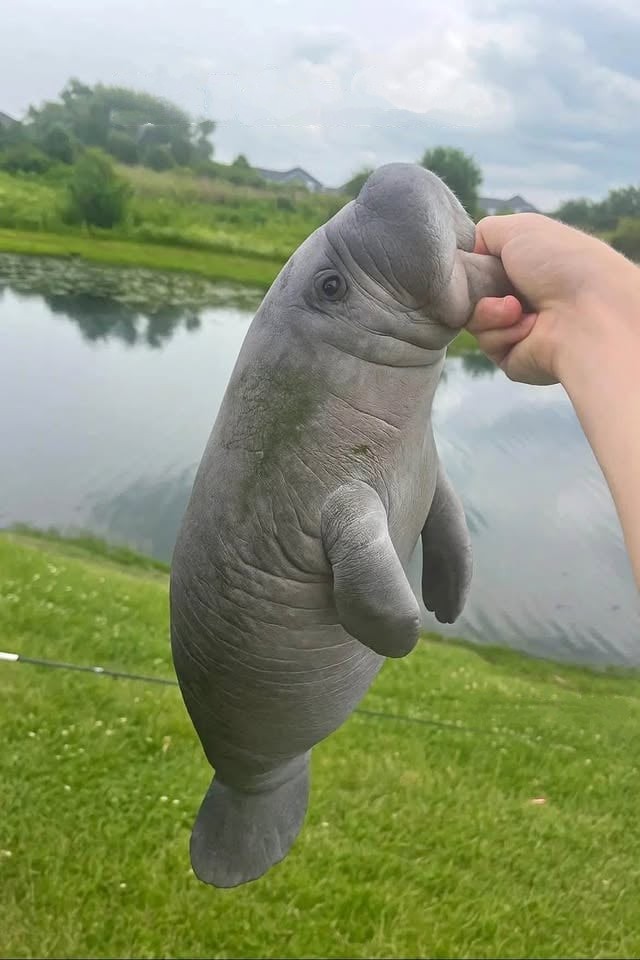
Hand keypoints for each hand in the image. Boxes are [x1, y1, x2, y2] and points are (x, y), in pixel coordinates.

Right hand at [467, 213, 638, 385]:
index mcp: (527, 268)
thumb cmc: (560, 264)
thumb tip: (469, 252)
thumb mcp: (518, 228)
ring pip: (474, 321)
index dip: (473, 265)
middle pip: (472, 295)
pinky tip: (529, 327)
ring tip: (518, 309)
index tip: (475, 262)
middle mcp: (523, 298)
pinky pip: (487, 344)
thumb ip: (485, 233)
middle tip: (498, 285)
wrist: (587, 312)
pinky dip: (502, 332)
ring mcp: (518, 329)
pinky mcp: (515, 357)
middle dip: (477, 288)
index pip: (482, 267)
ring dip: (489, 311)